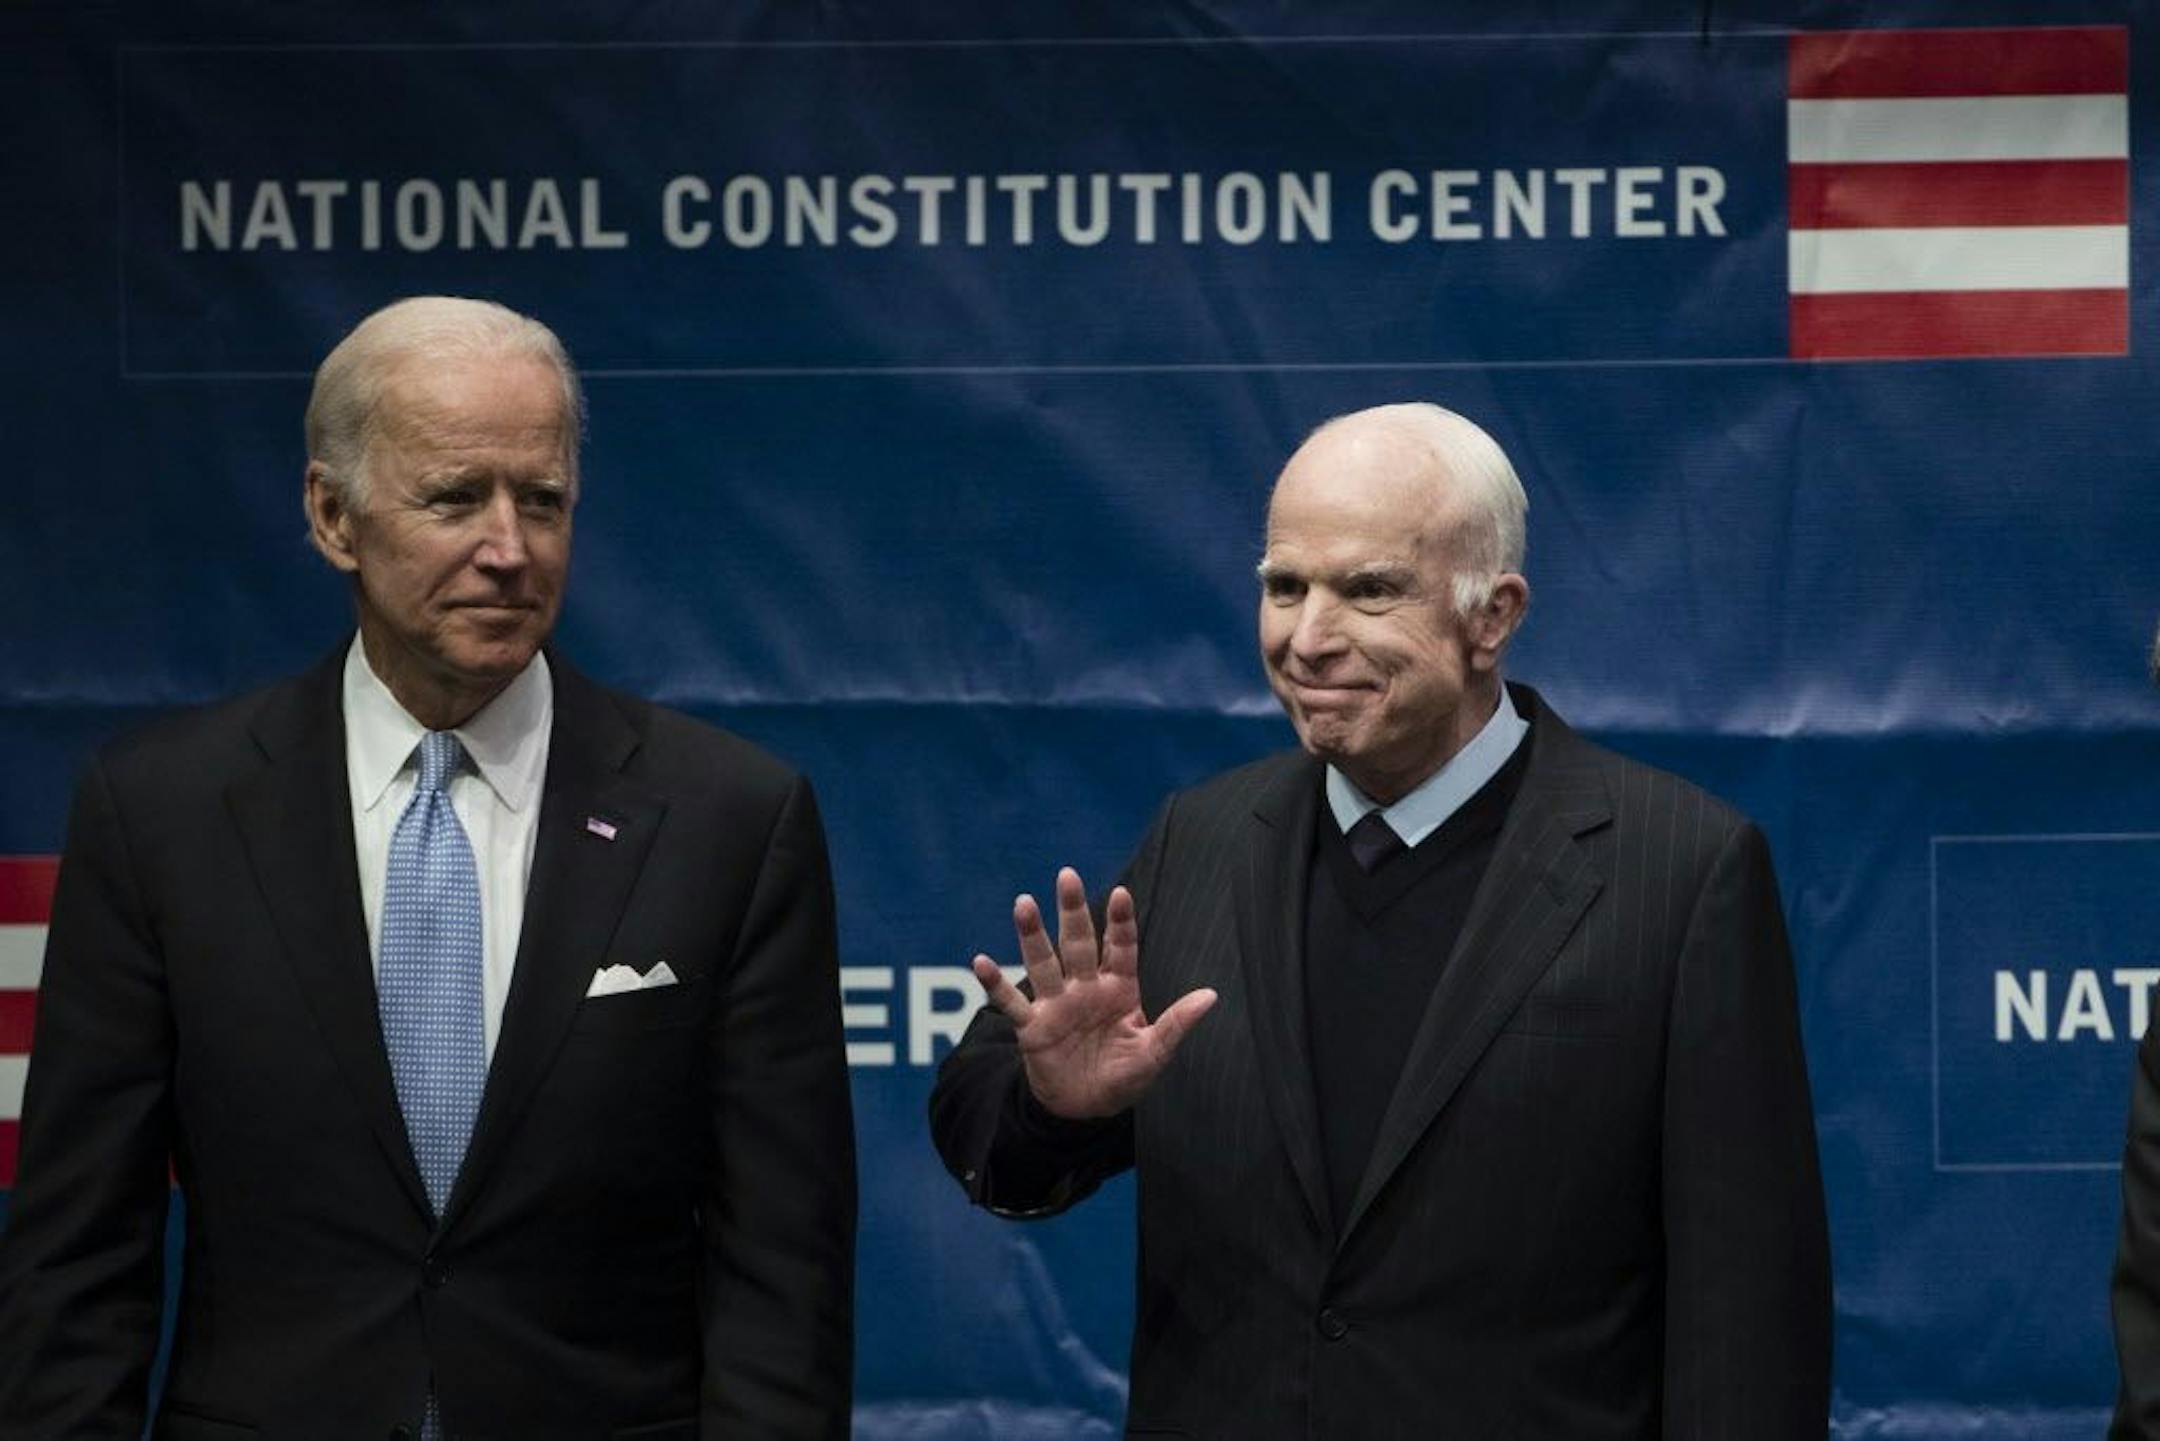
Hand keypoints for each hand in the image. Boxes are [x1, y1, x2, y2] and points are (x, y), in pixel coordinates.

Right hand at [972, 866, 1217, 1119]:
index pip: (1120, 947)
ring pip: (1042, 963)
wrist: (1085, 1108)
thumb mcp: (1154, 1052)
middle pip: (1078, 943)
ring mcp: (1056, 1004)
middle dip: (1073, 911)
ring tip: (1024, 904)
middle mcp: (1085, 988)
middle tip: (1067, 876)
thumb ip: (1176, 1023)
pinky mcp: (1032, 1027)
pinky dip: (995, 983)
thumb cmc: (1123, 1075)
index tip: (1121, 894)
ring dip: (1032, 935)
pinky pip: (1011, 1002)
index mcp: (1118, 989)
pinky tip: (980, 961)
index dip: (1120, 922)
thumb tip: (1211, 996)